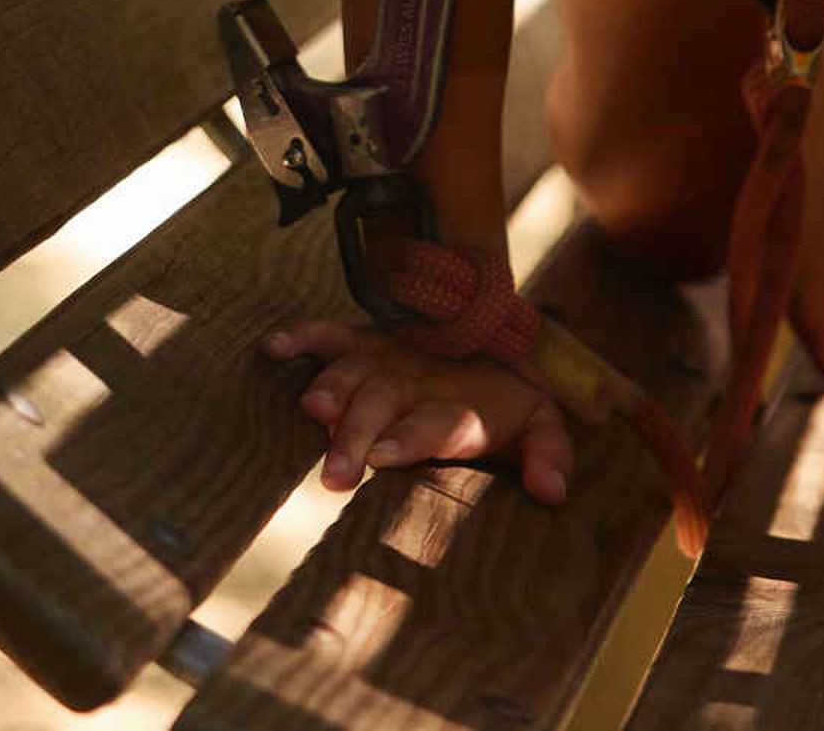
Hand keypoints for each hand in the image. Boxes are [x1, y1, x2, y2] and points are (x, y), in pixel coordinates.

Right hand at [260, 318, 572, 503]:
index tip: (383, 458)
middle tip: (336, 473)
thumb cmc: (508, 396)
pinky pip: (329, 334)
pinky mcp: (364, 342)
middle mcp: (418, 380)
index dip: (410, 438)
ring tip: (311, 411)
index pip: (435, 423)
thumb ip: (549, 454)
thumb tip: (550, 492)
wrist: (495, 330)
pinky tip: (273, 349)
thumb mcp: (543, 423)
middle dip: (358, 436)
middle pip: (384, 405)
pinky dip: (301, 338)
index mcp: (460, 405)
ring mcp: (387, 357)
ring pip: (353, 373)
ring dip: (331, 389)